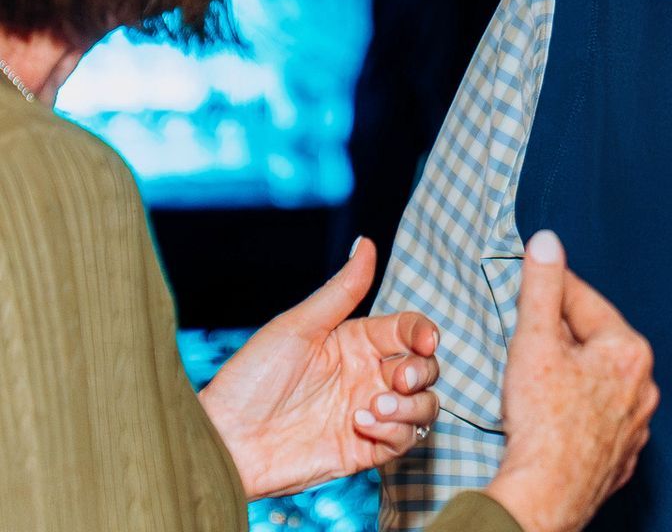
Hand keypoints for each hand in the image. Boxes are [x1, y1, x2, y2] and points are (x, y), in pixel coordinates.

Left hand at [199, 238, 441, 498]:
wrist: (225, 442)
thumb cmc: (250, 380)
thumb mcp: (297, 328)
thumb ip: (341, 290)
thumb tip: (366, 242)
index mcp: (356, 343)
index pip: (408, 331)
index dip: (424, 333)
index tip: (426, 342)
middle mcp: (368, 377)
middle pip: (425, 368)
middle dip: (422, 371)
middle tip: (400, 380)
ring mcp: (369, 414)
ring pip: (425, 406)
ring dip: (413, 405)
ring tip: (375, 407)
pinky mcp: (366, 450)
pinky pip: (405, 440)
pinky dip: (396, 431)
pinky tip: (363, 424)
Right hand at [485, 230, 659, 531]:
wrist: (547, 495)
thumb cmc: (543, 420)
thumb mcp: (535, 340)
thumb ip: (541, 287)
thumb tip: (547, 242)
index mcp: (629, 350)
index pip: (586, 302)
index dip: (554, 288)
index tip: (534, 276)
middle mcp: (643, 386)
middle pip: (596, 343)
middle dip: (564, 333)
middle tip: (530, 330)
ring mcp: (636, 425)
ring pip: (600, 383)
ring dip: (574, 373)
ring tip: (540, 375)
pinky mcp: (622, 457)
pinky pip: (600, 419)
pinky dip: (580, 410)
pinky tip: (557, 415)